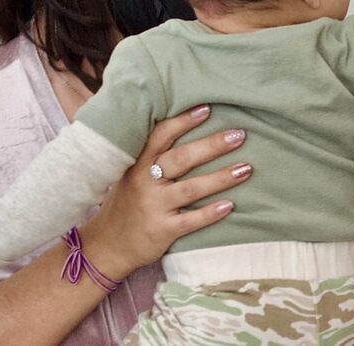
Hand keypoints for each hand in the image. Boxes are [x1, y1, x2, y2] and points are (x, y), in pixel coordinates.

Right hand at [78, 104, 251, 277]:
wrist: (107, 246)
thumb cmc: (126, 204)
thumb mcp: (131, 175)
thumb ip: (153, 156)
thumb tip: (186, 128)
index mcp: (138, 164)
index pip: (160, 136)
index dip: (183, 121)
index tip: (207, 108)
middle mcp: (145, 182)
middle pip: (182, 159)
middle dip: (212, 145)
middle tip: (239, 135)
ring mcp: (153, 207)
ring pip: (191, 188)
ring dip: (221, 178)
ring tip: (246, 168)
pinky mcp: (162, 230)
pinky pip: (190, 220)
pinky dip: (211, 213)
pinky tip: (230, 205)